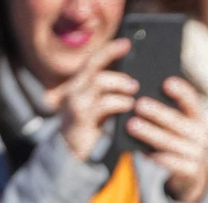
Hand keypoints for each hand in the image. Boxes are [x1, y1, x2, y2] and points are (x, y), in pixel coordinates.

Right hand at [49, 37, 137, 161]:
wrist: (71, 156)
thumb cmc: (89, 132)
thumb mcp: (100, 110)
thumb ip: (110, 95)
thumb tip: (135, 83)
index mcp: (78, 85)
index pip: (93, 60)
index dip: (109, 50)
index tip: (127, 43)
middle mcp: (73, 90)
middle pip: (94, 66)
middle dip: (116, 65)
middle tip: (136, 81)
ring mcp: (75, 102)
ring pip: (98, 81)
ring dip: (120, 84)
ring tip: (135, 92)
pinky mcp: (79, 117)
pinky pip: (102, 103)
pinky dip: (120, 102)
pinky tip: (129, 106)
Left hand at [128, 76, 207, 202]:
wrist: (193, 173)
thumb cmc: (179, 140)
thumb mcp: (179, 125)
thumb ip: (168, 112)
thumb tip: (141, 97)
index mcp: (199, 118)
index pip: (192, 101)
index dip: (181, 91)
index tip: (166, 82)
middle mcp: (202, 135)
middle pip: (178, 122)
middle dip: (158, 113)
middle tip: (139, 104)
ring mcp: (198, 154)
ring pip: (171, 142)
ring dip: (150, 133)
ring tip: (132, 125)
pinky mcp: (191, 171)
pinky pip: (170, 163)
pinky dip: (155, 156)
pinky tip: (140, 149)